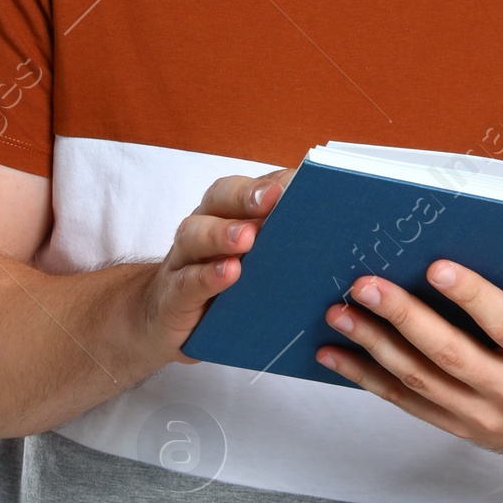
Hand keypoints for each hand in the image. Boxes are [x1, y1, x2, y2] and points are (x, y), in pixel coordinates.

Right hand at [146, 168, 295, 356]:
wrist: (166, 320)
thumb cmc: (223, 288)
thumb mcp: (258, 264)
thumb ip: (285, 245)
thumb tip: (337, 234)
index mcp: (229, 214)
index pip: (252, 187)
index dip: (275, 183)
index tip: (302, 182)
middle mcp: (204, 226)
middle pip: (220, 198)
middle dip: (247, 195)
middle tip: (273, 199)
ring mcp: (185, 259)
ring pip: (196, 234)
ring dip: (223, 233)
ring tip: (248, 238)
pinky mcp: (174, 293)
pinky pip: (188, 280)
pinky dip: (207, 275)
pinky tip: (228, 274)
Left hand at [315, 243, 502, 470]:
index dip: (473, 299)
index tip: (438, 266)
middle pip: (450, 356)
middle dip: (404, 318)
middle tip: (364, 282)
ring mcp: (480, 415)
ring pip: (419, 380)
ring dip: (374, 346)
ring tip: (338, 310)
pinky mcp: (458, 424)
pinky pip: (405, 401)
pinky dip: (366, 377)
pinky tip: (334, 350)